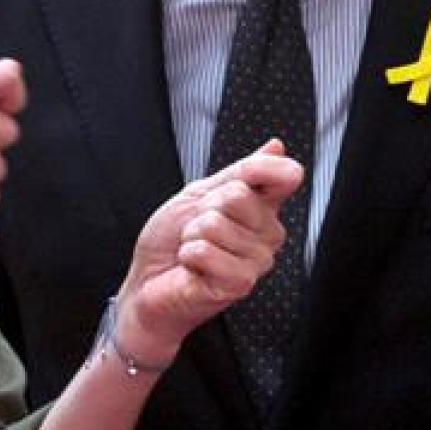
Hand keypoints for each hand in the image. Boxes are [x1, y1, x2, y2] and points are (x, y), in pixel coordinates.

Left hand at [114, 139, 303, 364]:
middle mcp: (267, 234)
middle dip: (202, 209)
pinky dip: (187, 255)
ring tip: (193, 251)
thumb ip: (242, 172)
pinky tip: (193, 269)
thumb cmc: (171, 241)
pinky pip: (206, 251)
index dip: (256, 170)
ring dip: (191, 236)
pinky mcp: (240, 284)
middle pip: (237, 195)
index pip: (283, 176)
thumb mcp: (201, 194)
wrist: (147, 283)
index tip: (226, 186)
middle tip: (196, 230)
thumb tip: (277, 145)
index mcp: (262, 208)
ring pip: (216, 224)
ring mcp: (257, 260)